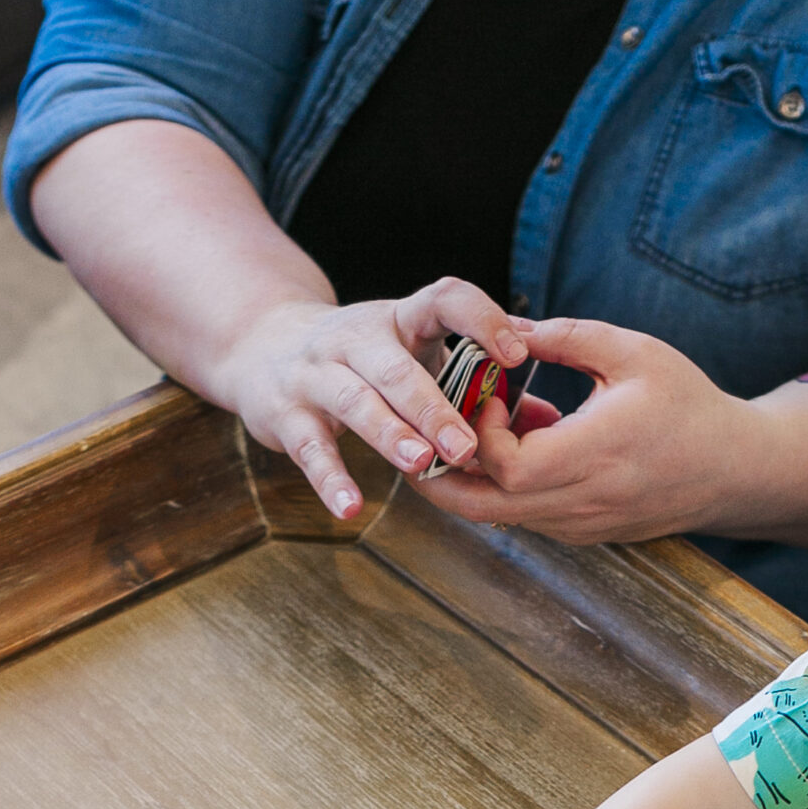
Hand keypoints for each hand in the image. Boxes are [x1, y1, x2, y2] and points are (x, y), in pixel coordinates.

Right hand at [217, 277, 530, 521]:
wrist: (262, 348)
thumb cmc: (362, 361)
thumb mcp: (411, 354)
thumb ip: (471, 384)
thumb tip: (545, 419)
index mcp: (399, 319)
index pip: (443, 299)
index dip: (481, 320)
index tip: (518, 353)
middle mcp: (355, 338)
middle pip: (396, 369)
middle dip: (434, 408)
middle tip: (469, 447)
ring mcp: (316, 373)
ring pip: (355, 402)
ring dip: (388, 434)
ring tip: (419, 464)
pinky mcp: (286, 413)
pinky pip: (310, 449)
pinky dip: (330, 479)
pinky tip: (350, 509)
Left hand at [420, 314, 756, 544]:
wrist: (732, 470)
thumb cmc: (687, 406)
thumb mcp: (633, 353)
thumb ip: (567, 337)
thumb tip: (508, 327)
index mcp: (593, 456)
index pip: (505, 466)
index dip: (481, 431)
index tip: (492, 393)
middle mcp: (579, 503)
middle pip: (481, 508)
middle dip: (440, 475)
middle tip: (421, 438)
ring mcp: (577, 526)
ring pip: (498, 514)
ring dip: (478, 473)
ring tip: (491, 421)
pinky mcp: (579, 534)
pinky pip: (524, 514)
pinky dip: (508, 483)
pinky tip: (530, 438)